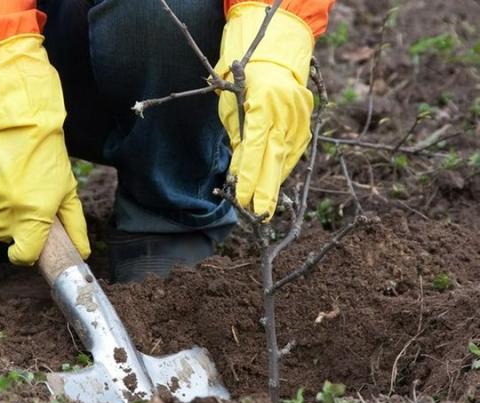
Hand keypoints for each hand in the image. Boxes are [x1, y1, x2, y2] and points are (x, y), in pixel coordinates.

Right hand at [0, 35, 89, 264]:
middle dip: (15, 228)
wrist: (22, 124)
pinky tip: (4, 178)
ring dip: (2, 212)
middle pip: (5, 237)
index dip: (25, 254)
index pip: (22, 255)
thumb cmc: (48, 157)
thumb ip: (75, 225)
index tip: (28, 247)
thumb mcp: (68, 192)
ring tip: (16, 188)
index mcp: (34, 216)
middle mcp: (9, 211)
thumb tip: (82, 252)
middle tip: (27, 206)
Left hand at [214, 3, 314, 218]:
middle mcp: (285, 110)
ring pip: (287, 155)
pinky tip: (274, 180)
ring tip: (264, 204)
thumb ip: (239, 139)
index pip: (255, 148)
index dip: (249, 176)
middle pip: (275, 156)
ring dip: (274, 180)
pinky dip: (283, 165)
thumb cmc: (243, 78)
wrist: (274, 52)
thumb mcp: (232, 107)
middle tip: (259, 215)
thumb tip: (238, 172)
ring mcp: (300, 115)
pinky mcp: (306, 120)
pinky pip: (295, 149)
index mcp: (263, 103)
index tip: (242, 199)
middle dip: (266, 188)